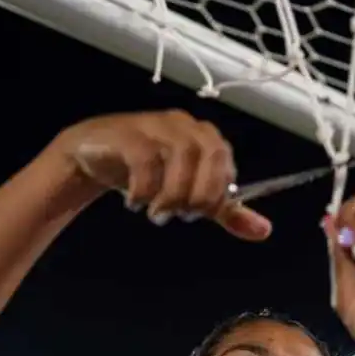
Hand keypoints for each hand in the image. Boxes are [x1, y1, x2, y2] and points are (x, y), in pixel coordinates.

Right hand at [51, 109, 271, 240]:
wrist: (90, 156)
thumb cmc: (145, 172)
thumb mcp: (191, 193)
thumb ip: (225, 211)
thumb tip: (264, 231)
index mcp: (204, 136)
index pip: (226, 163)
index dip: (216, 194)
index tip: (198, 214)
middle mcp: (183, 125)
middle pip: (209, 155)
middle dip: (198, 193)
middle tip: (179, 215)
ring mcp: (154, 125)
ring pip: (180, 156)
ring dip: (172, 194)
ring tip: (156, 213)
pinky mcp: (127, 134)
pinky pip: (145, 159)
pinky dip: (143, 188)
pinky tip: (134, 203)